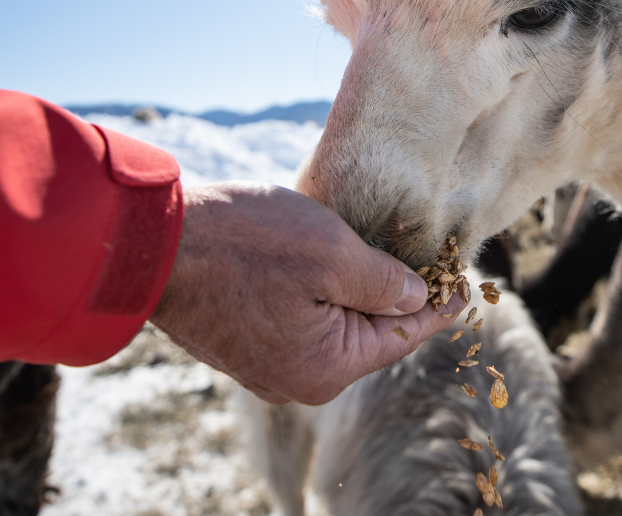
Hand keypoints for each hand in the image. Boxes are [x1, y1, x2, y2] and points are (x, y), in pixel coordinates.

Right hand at [149, 181, 466, 404]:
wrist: (156, 243)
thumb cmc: (246, 243)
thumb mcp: (332, 254)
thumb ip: (384, 283)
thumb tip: (416, 298)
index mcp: (325, 368)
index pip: (401, 336)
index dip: (438, 305)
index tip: (466, 283)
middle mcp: (296, 377)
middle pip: (369, 334)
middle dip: (401, 296)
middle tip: (433, 262)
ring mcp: (267, 359)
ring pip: (336, 323)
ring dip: (362, 291)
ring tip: (392, 258)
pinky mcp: (246, 335)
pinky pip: (306, 316)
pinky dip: (329, 291)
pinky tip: (339, 263)